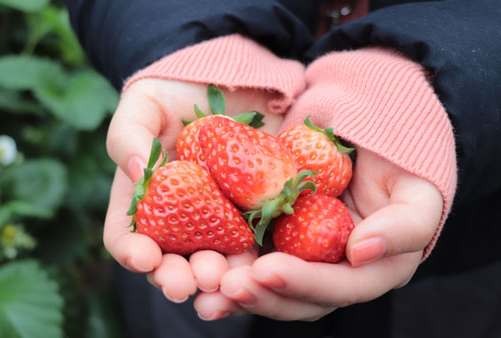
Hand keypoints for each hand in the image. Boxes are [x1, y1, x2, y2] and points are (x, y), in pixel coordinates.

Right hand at [104, 78, 283, 302]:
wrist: (234, 81)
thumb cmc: (177, 90)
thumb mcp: (144, 102)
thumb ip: (128, 135)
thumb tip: (138, 173)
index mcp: (144, 200)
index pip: (127, 236)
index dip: (132, 252)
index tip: (143, 257)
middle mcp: (180, 219)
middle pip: (171, 261)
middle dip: (177, 277)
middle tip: (186, 282)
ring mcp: (220, 221)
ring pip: (216, 262)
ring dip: (219, 278)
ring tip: (226, 279)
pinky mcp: (258, 216)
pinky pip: (259, 244)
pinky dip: (259, 261)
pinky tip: (262, 267)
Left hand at [194, 146, 442, 320]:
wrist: (369, 133)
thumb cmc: (402, 160)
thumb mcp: (417, 190)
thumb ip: (404, 226)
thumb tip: (361, 252)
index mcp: (371, 270)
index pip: (338, 287)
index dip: (303, 283)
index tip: (267, 271)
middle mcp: (333, 272)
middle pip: (297, 299)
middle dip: (261, 296)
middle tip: (227, 285)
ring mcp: (302, 257)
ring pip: (269, 287)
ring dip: (236, 293)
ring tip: (204, 294)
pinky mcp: (276, 238)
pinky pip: (249, 257)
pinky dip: (226, 264)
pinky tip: (196, 264)